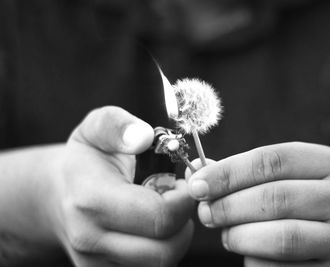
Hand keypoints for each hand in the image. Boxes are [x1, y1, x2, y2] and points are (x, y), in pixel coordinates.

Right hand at [47, 106, 193, 266]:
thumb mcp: (96, 128)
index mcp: (92, 200)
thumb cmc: (85, 160)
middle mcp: (91, 239)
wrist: (57, 195)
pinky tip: (153, 227)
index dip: (185, 200)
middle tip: (178, 199)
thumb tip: (143, 137)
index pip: (159, 217)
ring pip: (160, 263)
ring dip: (175, 238)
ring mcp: (95, 263)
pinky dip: (161, 249)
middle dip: (184, 222)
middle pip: (164, 250)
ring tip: (166, 211)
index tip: (184, 183)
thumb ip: (118, 125)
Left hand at [186, 142, 329, 266]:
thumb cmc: (293, 200)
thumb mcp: (275, 179)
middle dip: (229, 206)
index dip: (229, 173)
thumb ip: (237, 175)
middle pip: (276, 197)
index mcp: (328, 163)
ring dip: (240, 236)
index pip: (272, 160)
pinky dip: (255, 259)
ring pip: (283, 237)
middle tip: (205, 213)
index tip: (197, 186)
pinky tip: (248, 251)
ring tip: (225, 234)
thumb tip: (196, 173)